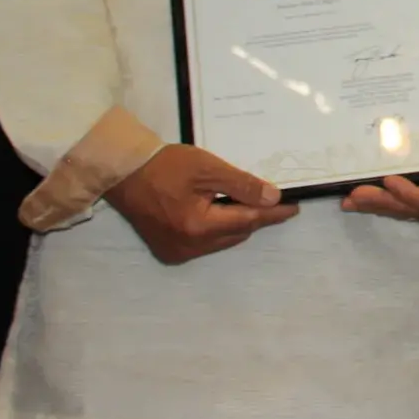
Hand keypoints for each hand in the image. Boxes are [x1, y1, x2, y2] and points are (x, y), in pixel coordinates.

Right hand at [104, 144, 297, 263]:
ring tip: (245, 203)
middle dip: (255, 217)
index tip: (294, 206)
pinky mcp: (168, 251)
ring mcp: (177, 252)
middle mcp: (188, 247)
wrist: (124, 173)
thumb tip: (273, 198)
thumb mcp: (207, 168)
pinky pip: (205, 244)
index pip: (248, 220)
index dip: (273, 213)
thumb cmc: (165, 166)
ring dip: (235, 224)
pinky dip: (217, 230)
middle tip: (271, 200)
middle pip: (236, 233)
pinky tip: (219, 212)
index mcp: (198, 227)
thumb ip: (242, 185)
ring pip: (222, 241)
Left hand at [341, 104, 418, 221]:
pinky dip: (381, 203)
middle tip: (357, 194)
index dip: (413, 196)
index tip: (390, 180)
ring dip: (378, 205)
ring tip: (351, 199)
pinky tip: (358, 200)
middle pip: (418, 210)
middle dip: (387, 202)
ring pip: (407, 211)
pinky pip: (403, 206)